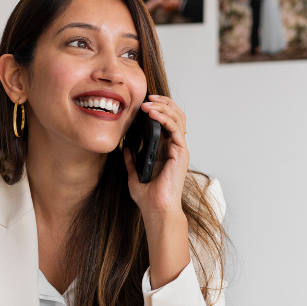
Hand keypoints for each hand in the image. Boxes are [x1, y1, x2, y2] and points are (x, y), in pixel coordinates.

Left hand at [123, 94, 187, 221]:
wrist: (156, 209)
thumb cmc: (149, 197)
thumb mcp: (133, 175)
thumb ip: (131, 161)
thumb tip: (125, 148)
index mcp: (166, 151)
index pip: (167, 122)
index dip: (159, 108)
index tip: (144, 102)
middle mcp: (175, 148)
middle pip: (176, 116)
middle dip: (164, 102)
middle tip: (148, 96)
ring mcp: (180, 150)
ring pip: (178, 119)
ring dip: (163, 107)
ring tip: (148, 103)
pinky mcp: (181, 154)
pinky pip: (175, 129)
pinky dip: (165, 118)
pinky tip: (153, 114)